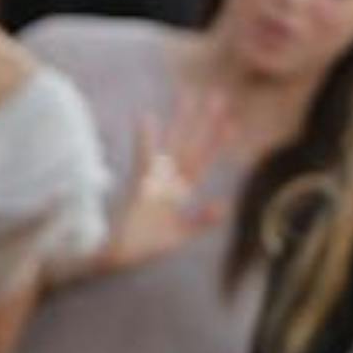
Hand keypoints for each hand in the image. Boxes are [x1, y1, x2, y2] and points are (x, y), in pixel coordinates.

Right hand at [99, 94, 234, 272]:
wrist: (119, 256)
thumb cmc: (146, 244)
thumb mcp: (180, 234)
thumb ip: (202, 220)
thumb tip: (224, 205)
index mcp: (180, 190)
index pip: (202, 161)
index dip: (217, 143)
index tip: (233, 123)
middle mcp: (169, 179)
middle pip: (190, 145)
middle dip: (204, 122)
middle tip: (218, 96)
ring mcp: (154, 179)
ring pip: (172, 145)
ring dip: (181, 122)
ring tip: (188, 96)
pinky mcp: (140, 186)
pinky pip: (145, 159)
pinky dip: (146, 139)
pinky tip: (147, 117)